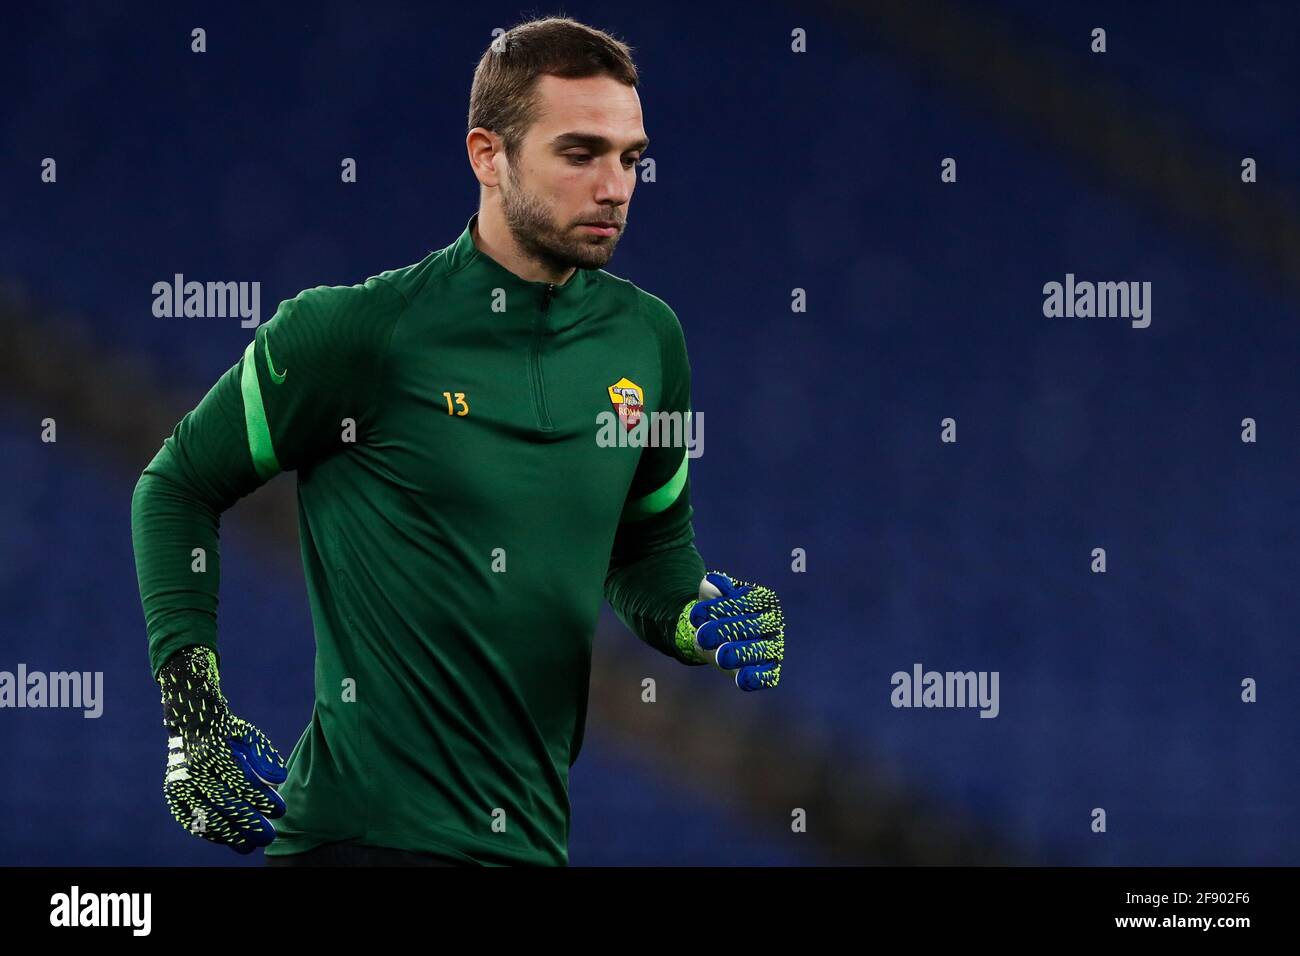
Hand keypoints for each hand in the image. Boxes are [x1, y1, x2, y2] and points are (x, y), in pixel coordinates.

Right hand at [157, 645, 287, 852]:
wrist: (191, 723)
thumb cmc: (228, 733)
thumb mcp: (249, 735)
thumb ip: (265, 756)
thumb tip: (280, 780)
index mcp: (216, 752)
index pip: (242, 781)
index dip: (262, 798)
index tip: (280, 810)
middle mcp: (195, 769)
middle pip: (224, 803)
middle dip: (249, 823)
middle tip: (269, 837)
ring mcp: (181, 783)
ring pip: (206, 816)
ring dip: (229, 835)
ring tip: (250, 846)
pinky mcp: (174, 794)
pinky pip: (191, 820)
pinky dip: (211, 832)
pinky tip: (229, 839)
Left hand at [675, 571, 784, 689]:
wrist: (715, 635)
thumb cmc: (715, 612)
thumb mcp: (710, 595)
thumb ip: (712, 587)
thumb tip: (714, 582)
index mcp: (762, 600)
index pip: (744, 602)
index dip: (720, 608)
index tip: (695, 615)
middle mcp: (771, 622)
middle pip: (752, 627)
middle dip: (725, 631)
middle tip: (702, 635)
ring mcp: (772, 646)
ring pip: (759, 651)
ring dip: (739, 654)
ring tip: (719, 656)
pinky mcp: (769, 668)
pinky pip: (768, 674)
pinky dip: (757, 677)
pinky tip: (743, 679)